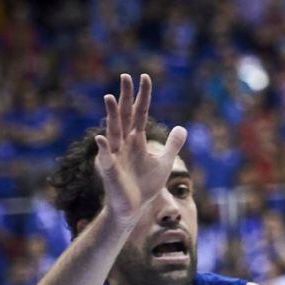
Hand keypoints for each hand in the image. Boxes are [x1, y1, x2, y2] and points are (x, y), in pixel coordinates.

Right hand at [94, 74, 186, 222]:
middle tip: (125, 76)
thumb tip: (182, 127)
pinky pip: (105, 157)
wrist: (134, 208)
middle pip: (125, 116)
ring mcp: (114, 154)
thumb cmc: (145, 184)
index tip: (145, 77)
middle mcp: (123, 143)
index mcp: (136, 139)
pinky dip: (103, 148)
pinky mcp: (109, 169)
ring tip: (110, 97)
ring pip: (113, 130)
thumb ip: (172, 145)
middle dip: (126, 97)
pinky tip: (102, 138)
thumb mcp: (164, 162)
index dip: (143, 96)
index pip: (140, 113)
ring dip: (111, 114)